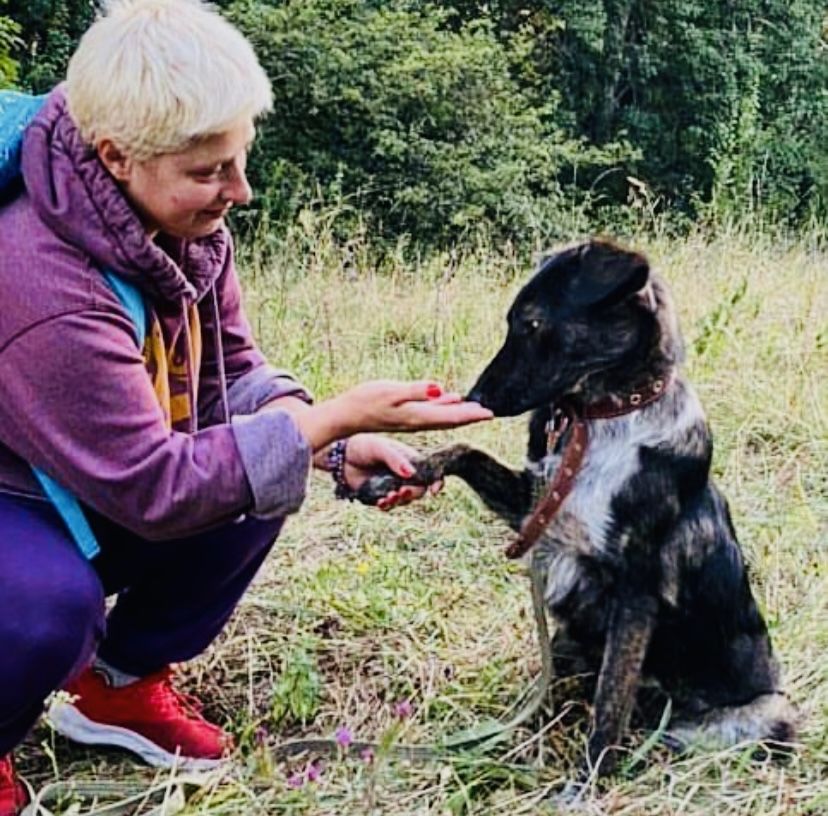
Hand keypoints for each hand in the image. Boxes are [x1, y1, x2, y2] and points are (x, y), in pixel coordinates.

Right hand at [292, 380, 492, 449]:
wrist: (346, 415)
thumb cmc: (366, 401)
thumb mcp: (391, 392)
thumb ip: (416, 391)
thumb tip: (441, 389)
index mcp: (418, 416)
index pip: (451, 417)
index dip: (471, 415)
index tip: (489, 414)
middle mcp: (417, 421)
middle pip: (450, 420)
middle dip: (469, 417)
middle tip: (488, 414)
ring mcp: (410, 419)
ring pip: (441, 416)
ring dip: (458, 413)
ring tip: (474, 408)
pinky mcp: (403, 414)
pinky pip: (429, 412)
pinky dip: (442, 407)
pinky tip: (447, 398)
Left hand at [342, 434, 441, 509]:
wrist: (340, 456)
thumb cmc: (363, 445)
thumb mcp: (380, 448)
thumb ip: (395, 459)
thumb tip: (411, 473)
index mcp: (409, 460)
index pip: (429, 472)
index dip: (436, 481)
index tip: (435, 490)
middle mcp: (404, 474)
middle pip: (418, 490)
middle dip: (412, 494)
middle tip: (402, 492)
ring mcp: (392, 486)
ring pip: (404, 500)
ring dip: (399, 501)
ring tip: (389, 497)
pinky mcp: (380, 495)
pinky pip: (388, 505)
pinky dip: (387, 506)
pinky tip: (381, 502)